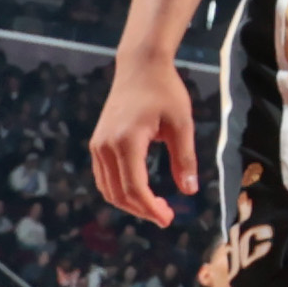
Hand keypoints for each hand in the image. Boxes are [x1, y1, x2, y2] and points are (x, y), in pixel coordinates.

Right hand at [90, 62, 199, 226]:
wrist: (140, 67)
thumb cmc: (165, 92)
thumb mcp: (182, 124)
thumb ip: (184, 158)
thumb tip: (189, 191)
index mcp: (126, 142)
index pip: (134, 188)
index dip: (150, 209)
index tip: (169, 219)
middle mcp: (105, 146)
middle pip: (117, 194)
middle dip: (141, 210)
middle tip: (167, 216)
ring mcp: (98, 145)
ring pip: (107, 188)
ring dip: (129, 203)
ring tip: (156, 207)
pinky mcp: (97, 143)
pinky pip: (104, 177)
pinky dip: (120, 190)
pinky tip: (141, 192)